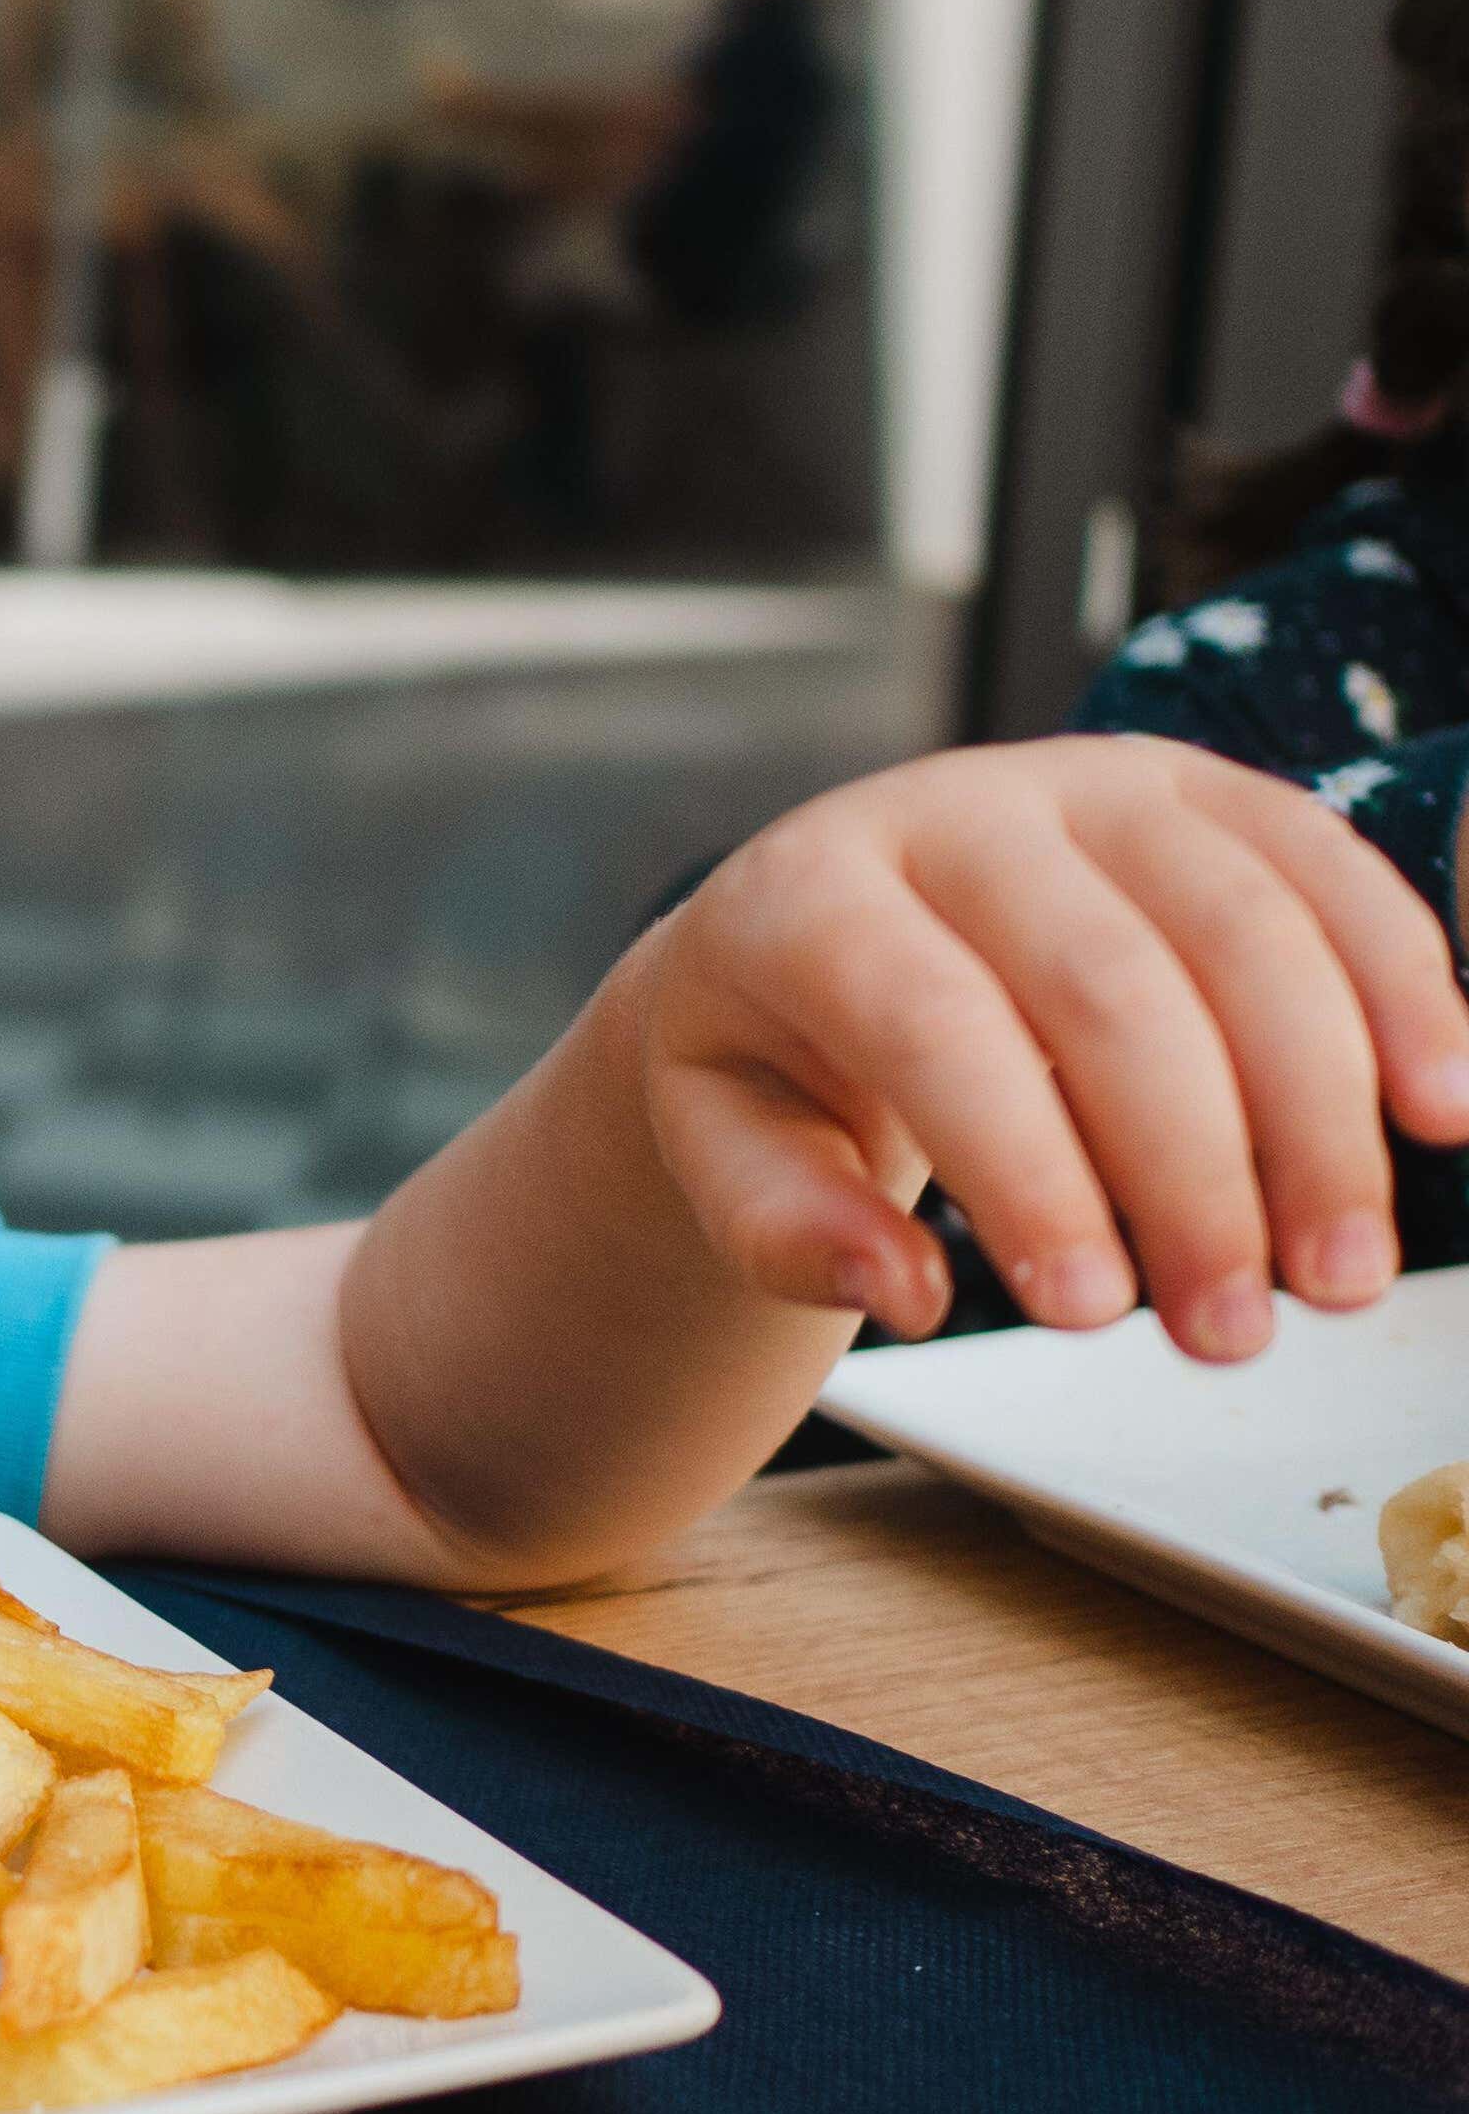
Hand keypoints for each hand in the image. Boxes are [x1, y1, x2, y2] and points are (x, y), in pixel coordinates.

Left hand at [639, 737, 1468, 1357]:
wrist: (815, 914)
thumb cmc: (773, 1045)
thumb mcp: (717, 1140)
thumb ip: (785, 1224)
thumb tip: (900, 1288)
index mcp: (811, 893)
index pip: (936, 1027)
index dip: (1027, 1172)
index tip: (1089, 1312)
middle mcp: (956, 809)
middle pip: (1113, 987)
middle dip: (1194, 1174)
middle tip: (1233, 1330)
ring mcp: (1089, 783)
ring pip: (1244, 931)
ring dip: (1318, 1114)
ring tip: (1338, 1274)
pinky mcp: (1201, 788)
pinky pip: (1327, 868)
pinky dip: (1402, 989)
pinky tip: (1440, 1109)